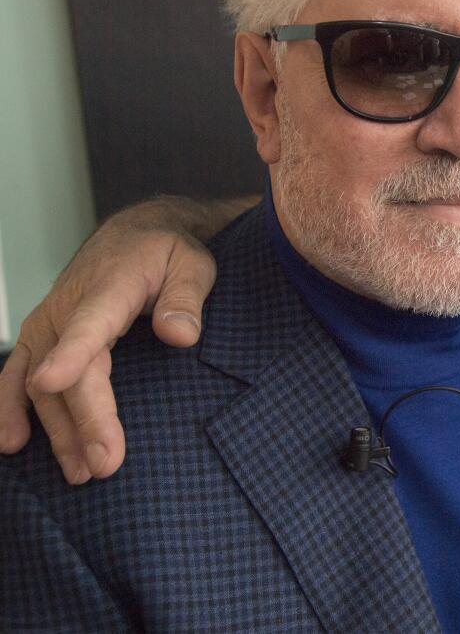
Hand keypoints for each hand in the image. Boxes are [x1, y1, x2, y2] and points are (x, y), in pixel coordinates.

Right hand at [0, 201, 219, 482]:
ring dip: (57, 431)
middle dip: (84, 421)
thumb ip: (186, 299)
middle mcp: (68, 306)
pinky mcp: (41, 337)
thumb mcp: (193, 264)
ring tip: (81, 473)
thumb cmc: (167, 253)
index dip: (71, 353)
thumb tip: (180, 336)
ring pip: (42, 384)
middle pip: (70, 372)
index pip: (88, 324)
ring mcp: (49, 323)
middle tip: (106, 465)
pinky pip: (16, 376)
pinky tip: (13, 444)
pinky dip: (9, 409)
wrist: (136, 234)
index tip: (54, 381)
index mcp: (109, 286)